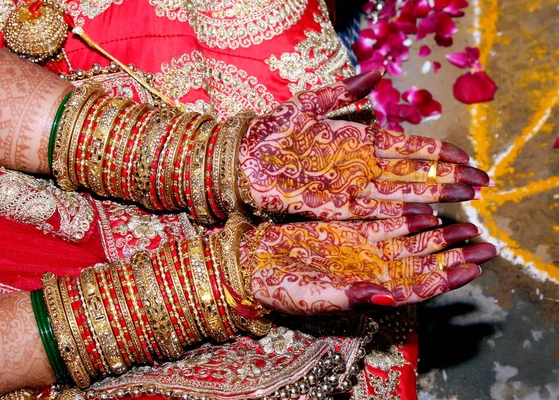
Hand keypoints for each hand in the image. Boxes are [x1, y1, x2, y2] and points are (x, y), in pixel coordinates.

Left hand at [239, 69, 492, 219]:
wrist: (239, 157)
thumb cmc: (271, 129)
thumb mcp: (309, 104)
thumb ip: (345, 93)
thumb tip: (379, 74)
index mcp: (357, 141)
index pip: (407, 146)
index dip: (437, 152)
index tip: (466, 157)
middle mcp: (358, 166)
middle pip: (411, 172)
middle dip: (446, 177)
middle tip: (482, 183)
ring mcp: (347, 186)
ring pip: (398, 191)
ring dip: (432, 196)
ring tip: (465, 198)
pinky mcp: (330, 205)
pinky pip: (370, 209)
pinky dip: (396, 211)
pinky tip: (423, 214)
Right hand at [243, 216, 496, 314]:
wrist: (256, 263)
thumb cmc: (283, 287)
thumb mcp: (316, 294)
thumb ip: (353, 295)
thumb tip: (389, 297)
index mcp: (369, 290)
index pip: (417, 287)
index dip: (446, 279)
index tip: (472, 268)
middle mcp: (373, 270)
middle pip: (423, 263)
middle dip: (455, 255)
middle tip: (486, 244)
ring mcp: (364, 249)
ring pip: (411, 243)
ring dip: (440, 236)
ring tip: (468, 225)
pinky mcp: (351, 230)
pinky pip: (387, 223)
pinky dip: (408, 218)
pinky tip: (428, 211)